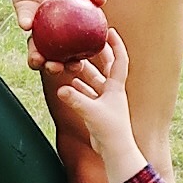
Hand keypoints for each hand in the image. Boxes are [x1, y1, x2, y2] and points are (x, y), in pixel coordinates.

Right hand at [46, 20, 144, 182]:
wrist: (115, 152)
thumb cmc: (110, 131)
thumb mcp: (92, 113)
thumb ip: (76, 100)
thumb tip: (62, 89)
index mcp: (116, 87)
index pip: (120, 60)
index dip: (116, 44)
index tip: (110, 30)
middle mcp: (112, 91)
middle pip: (106, 66)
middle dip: (98, 52)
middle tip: (87, 38)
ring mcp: (105, 101)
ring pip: (93, 80)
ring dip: (84, 71)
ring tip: (72, 59)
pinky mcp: (97, 111)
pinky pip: (87, 94)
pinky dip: (78, 88)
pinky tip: (68, 84)